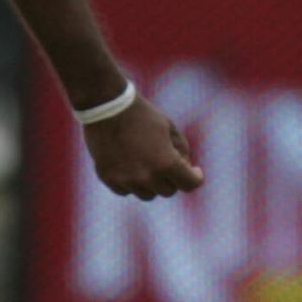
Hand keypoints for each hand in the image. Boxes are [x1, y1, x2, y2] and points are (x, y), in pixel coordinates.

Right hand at [82, 95, 204, 199]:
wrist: (106, 107)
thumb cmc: (142, 115)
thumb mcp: (169, 128)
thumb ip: (182, 151)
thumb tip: (184, 170)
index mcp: (166, 163)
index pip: (190, 184)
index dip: (195, 177)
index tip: (194, 171)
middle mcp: (147, 177)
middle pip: (168, 190)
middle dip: (171, 177)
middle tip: (165, 160)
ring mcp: (126, 180)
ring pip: (147, 194)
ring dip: (151, 182)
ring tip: (144, 161)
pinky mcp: (108, 179)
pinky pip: (126, 190)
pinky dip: (130, 182)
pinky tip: (128, 163)